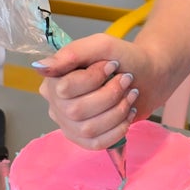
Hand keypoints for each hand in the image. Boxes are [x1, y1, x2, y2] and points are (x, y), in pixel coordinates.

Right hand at [36, 34, 159, 147]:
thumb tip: (41, 67)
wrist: (147, 75)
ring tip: (130, 95)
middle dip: (109, 95)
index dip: (93, 78)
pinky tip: (127, 113)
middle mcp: (57, 103)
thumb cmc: (123, 58)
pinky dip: (118, 129)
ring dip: (117, 111)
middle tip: (126, 80)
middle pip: (76, 111)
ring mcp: (70, 124)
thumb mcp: (102, 45)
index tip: (112, 65)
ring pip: (87, 129)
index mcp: (55, 78)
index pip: (64, 88)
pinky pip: (97, 144)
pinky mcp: (86, 139)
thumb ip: (72, 52)